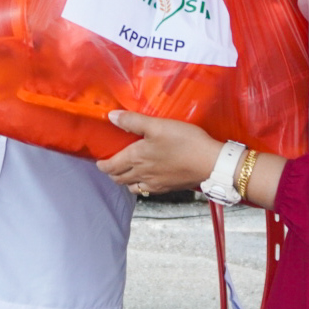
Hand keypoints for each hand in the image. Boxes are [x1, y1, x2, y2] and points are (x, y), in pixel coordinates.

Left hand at [96, 111, 222, 195]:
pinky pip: (148, 191)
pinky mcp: (168, 188)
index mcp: (136, 158)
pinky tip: (148, 179)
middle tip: (111, 165)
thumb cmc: (184, 141)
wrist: (210, 162)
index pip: (111, 166)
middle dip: (112, 173)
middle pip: (119, 179)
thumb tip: (111, 117)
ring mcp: (156, 184)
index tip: (99, 162)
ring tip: (128, 172)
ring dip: (126, 181)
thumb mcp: (157, 125)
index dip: (102, 165)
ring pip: (133, 187)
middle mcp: (142, 174)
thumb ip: (133, 121)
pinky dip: (142, 186)